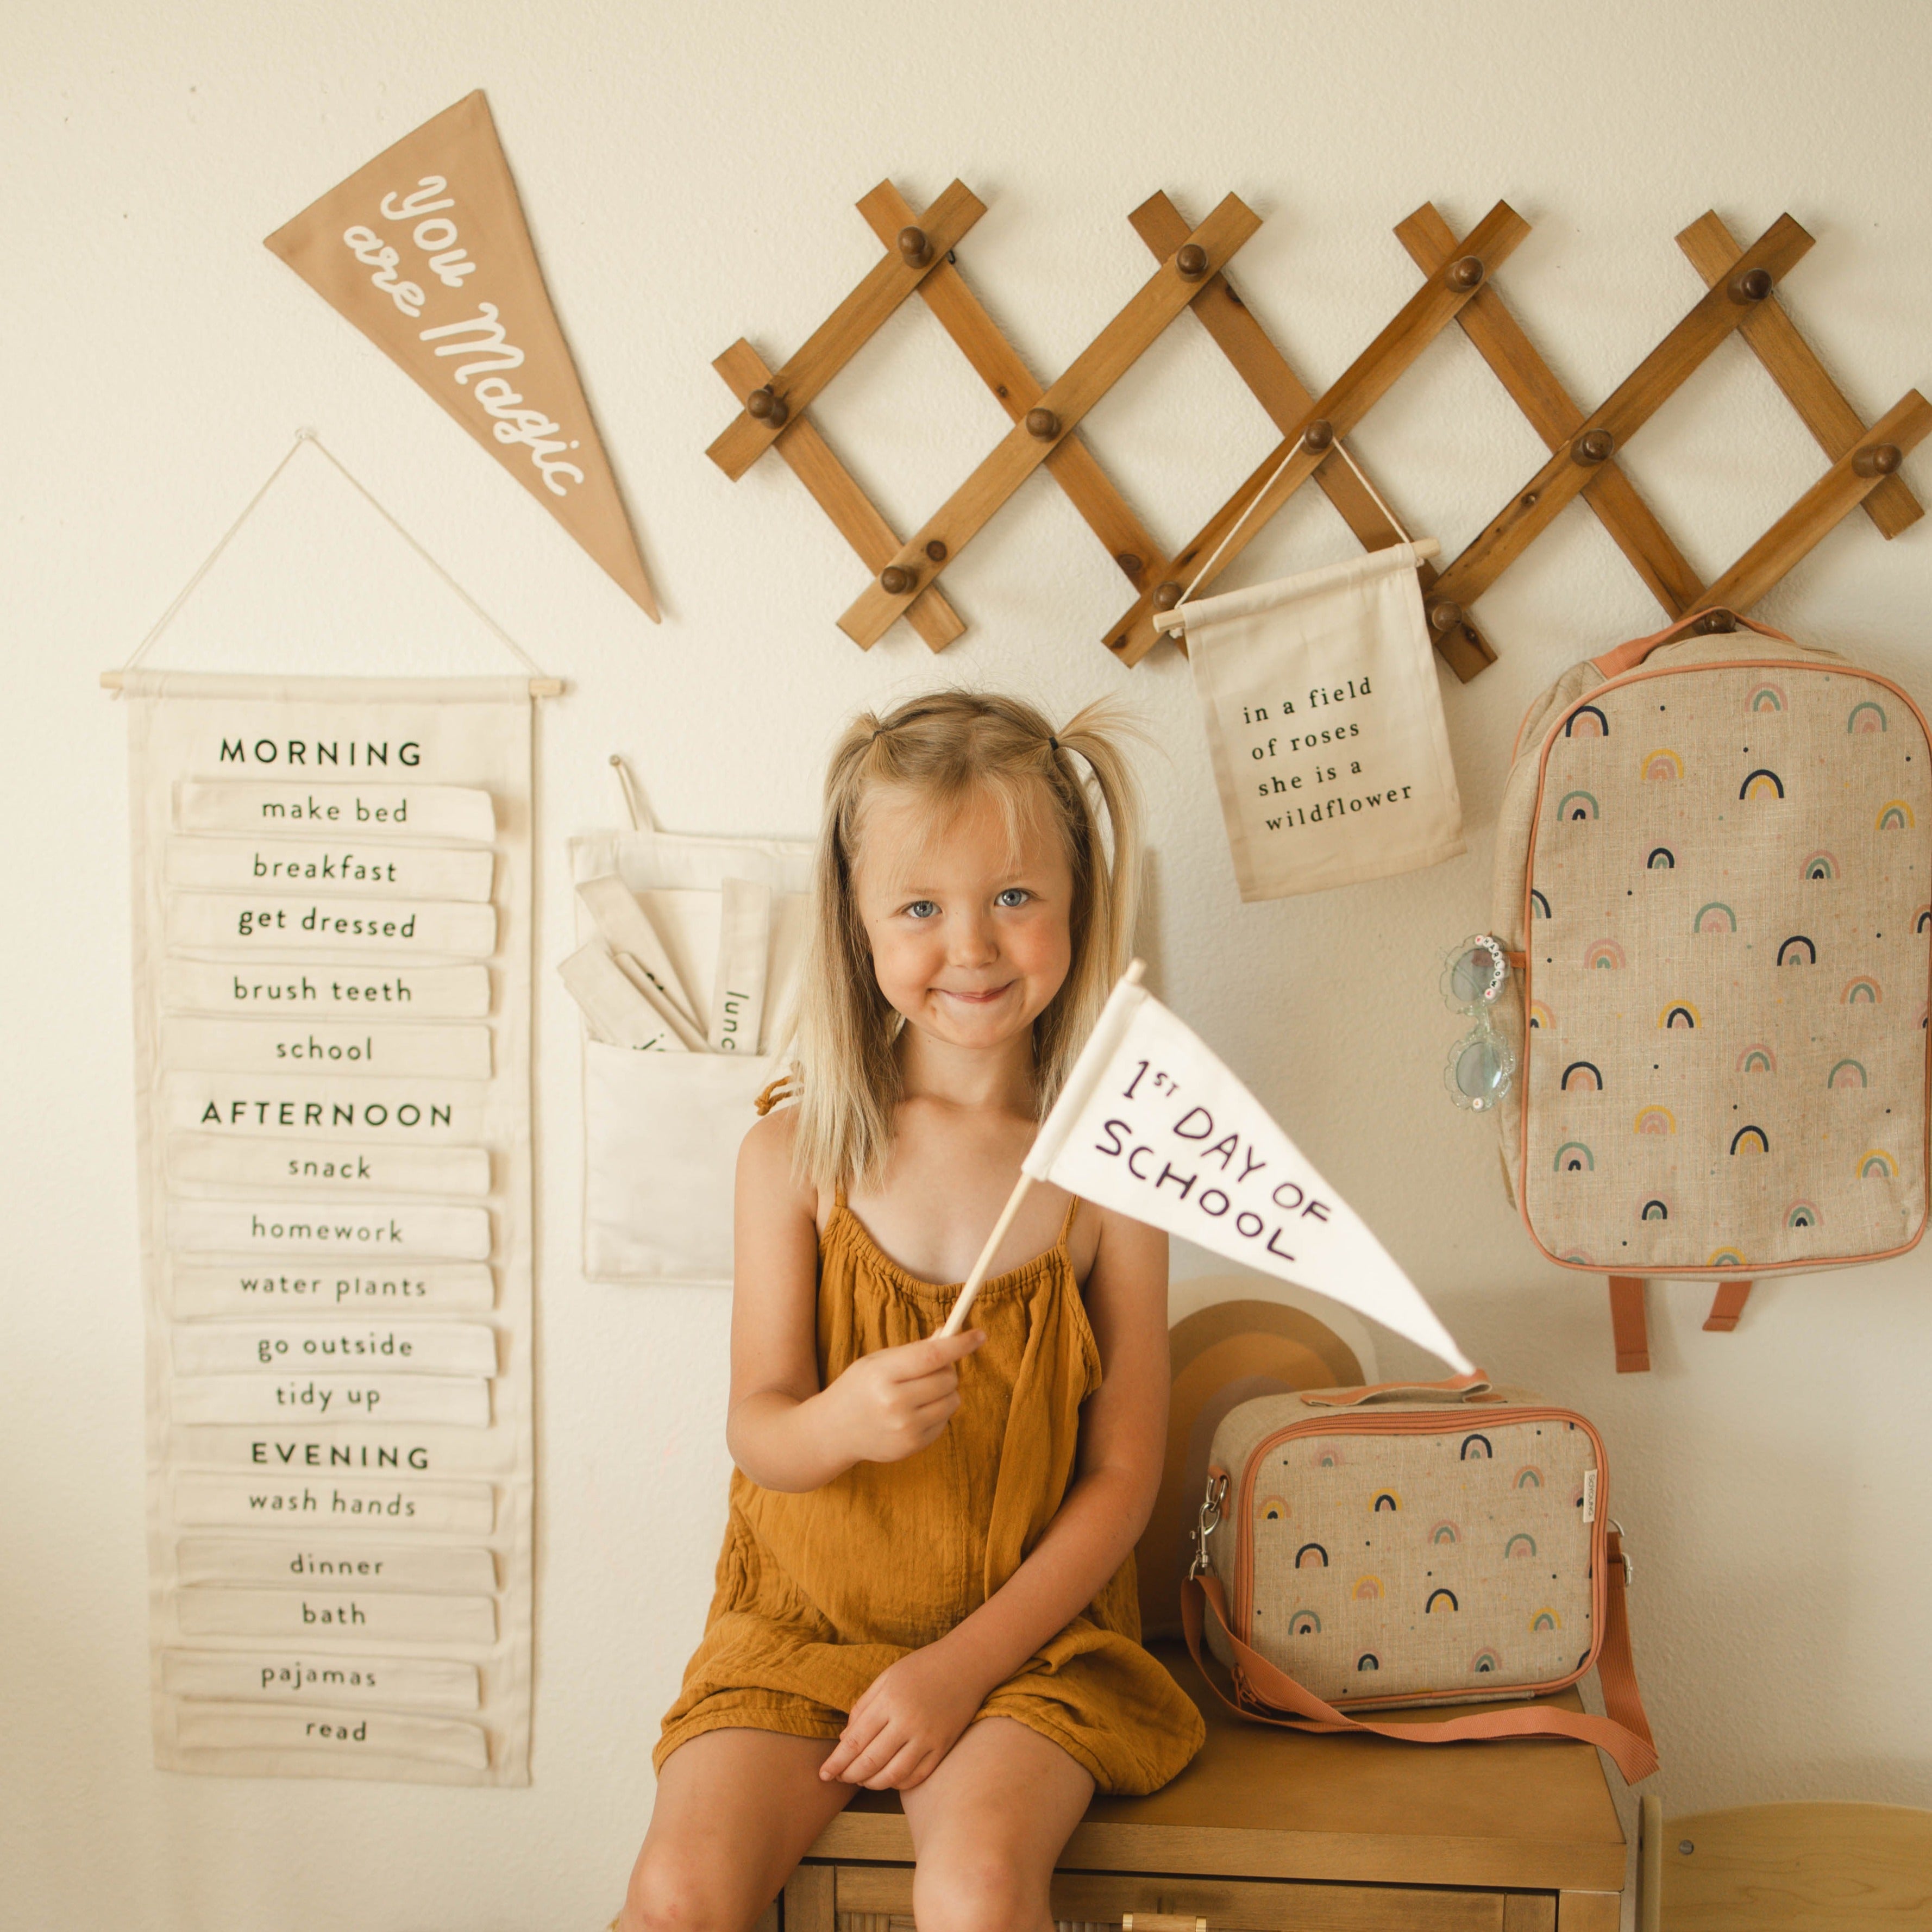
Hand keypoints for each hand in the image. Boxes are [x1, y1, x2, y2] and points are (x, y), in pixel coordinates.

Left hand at [821, 1644, 985, 1789]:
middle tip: (839, 1778)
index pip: (855, 1741)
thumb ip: (863, 1708)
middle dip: (850, 1775)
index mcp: (889, 1701)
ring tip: (862, 1780)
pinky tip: (888, 1779)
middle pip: (871, 1762)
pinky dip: (899, 1783)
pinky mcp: (943, 1747)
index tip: (823, 1774)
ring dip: (872, 1783)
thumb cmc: (921, 1668)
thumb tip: (844, 1740)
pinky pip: (917, 1776)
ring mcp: (928, 1737)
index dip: (836, 1762)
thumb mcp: (887, 1678)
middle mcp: (907, 1722)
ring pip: (893, 1775)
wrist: (966, 1664)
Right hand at [826, 1330, 982, 1466]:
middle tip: (929, 1370)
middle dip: (946, 1369)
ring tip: (920, 1392)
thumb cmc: (859, 1388)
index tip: (979, 1335)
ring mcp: (905, 1428)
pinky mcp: (912, 1446)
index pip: (932, 1356)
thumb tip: (950, 1333)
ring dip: (945, 1392)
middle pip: (947, 1378)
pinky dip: (937, 1412)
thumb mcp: (879, 1361)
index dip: (960, 1344)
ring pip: (952, 1400)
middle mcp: (895, 1403)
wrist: (834, 1431)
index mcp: (883, 1375)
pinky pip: (945, 1421)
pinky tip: (914, 1412)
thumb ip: (916, 1349)